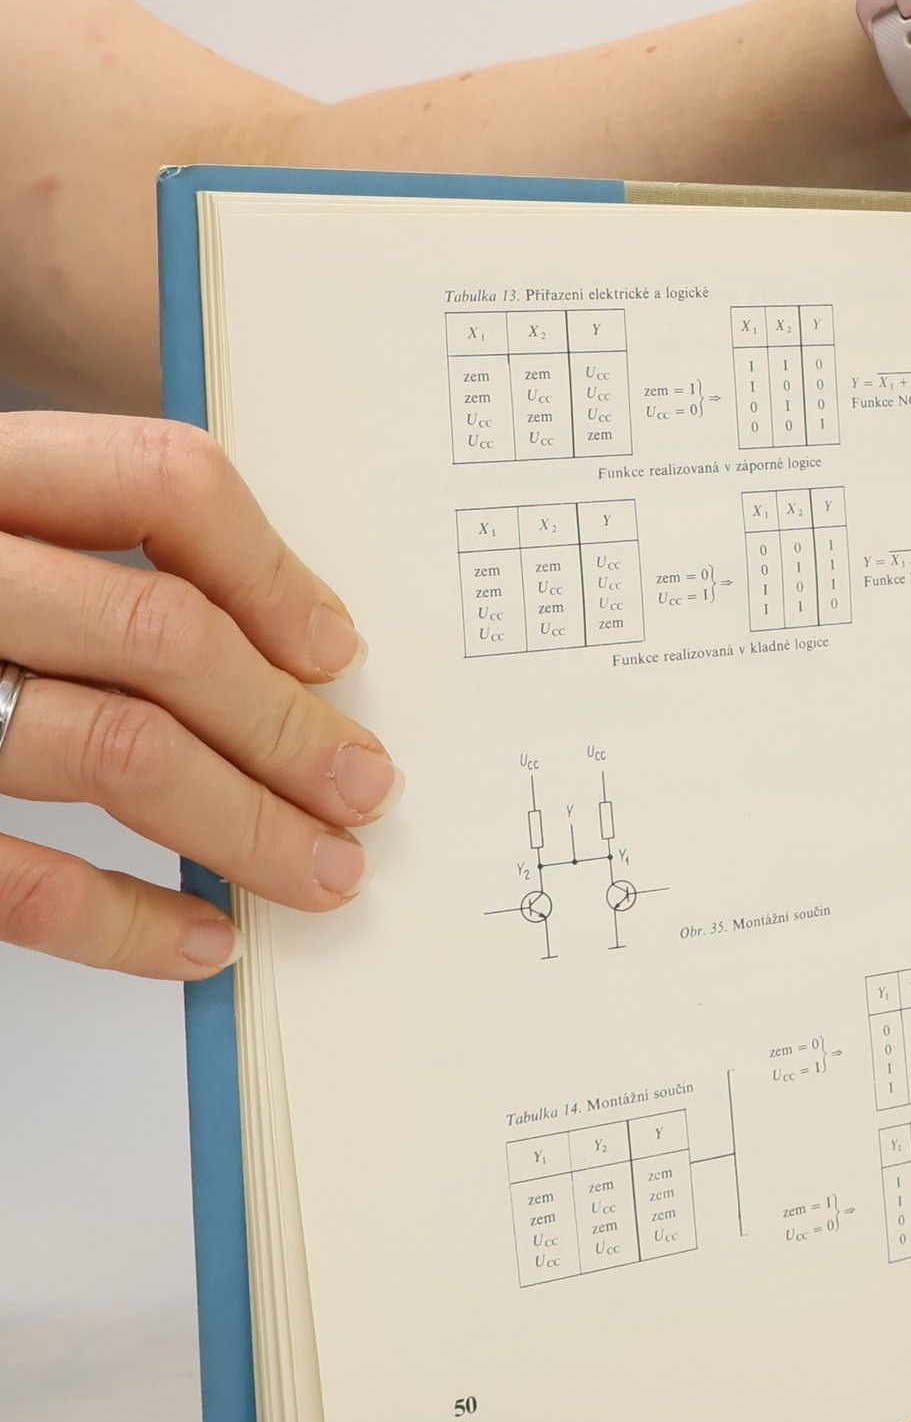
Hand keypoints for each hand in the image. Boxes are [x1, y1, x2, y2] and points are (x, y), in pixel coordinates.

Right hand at [0, 413, 399, 978]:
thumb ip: (90, 560)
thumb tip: (296, 650)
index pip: (160, 479)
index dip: (273, 572)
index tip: (340, 653)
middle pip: (160, 629)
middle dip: (288, 726)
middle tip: (366, 790)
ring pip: (114, 747)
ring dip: (247, 826)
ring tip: (322, 874)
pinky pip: (22, 882)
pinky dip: (133, 922)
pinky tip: (206, 941)